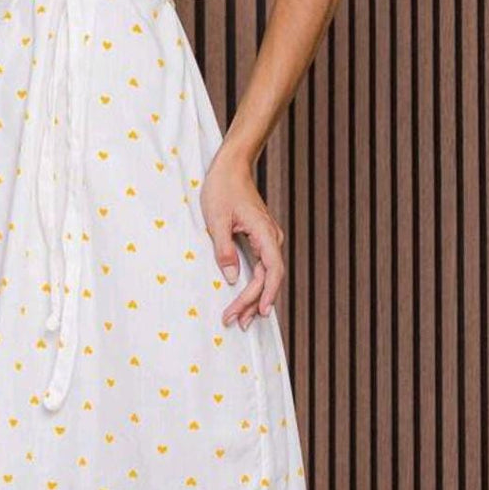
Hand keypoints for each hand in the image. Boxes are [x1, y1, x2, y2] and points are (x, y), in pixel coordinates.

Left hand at [200, 159, 285, 329]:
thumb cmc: (223, 189)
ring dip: (255, 296)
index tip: (257, 313)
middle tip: (237, 322)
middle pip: (270, 277)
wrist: (231, 167)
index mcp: (265, 232)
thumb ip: (224, 250)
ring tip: (243, 319)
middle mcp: (272, 238)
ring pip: (267, 274)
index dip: (266, 294)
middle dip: (255, 302)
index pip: (272, 270)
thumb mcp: (216, 219)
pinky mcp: (260, 239)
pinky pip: (262, 266)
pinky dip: (255, 284)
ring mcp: (267, 238)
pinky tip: (247, 298)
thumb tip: (231, 278)